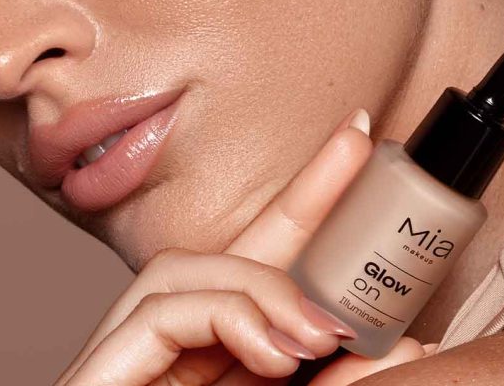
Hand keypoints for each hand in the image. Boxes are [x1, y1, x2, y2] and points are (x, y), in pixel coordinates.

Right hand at [53, 108, 434, 384]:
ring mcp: (124, 365)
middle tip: (363, 150)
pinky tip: (276, 351)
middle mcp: (168, 359)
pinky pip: (159, 311)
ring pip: (182, 271)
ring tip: (318, 335)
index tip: (363, 142)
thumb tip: (406, 353)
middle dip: (299, 201)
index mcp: (217, 373)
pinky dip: (228, 314)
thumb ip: (327, 383)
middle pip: (223, 254)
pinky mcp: (97, 379)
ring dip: (264, 287)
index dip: (310, 202)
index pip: (263, 272)